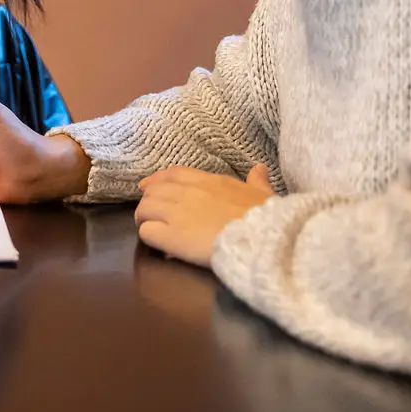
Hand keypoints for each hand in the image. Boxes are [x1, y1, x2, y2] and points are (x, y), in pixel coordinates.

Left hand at [135, 164, 275, 267]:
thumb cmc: (266, 218)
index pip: (174, 173)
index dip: (158, 180)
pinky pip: (146, 231)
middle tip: (151, 214)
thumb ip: (258, 181)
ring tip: (150, 228)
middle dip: (149, 200)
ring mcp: (177, 212)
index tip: (149, 186)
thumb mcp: (264, 194)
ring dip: (144, 217)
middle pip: (154, 189)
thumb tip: (260, 168)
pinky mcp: (171, 235)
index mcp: (210, 181)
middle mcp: (188, 192)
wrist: (261, 238)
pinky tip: (155, 243)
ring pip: (144, 207)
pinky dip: (147, 235)